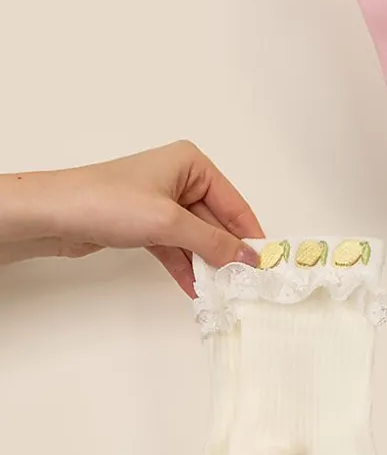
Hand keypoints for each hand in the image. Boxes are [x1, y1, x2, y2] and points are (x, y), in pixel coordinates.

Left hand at [0, 141, 261, 296]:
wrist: (53, 214)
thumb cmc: (108, 201)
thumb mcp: (170, 223)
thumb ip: (213, 242)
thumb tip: (247, 258)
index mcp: (191, 164)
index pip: (233, 202)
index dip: (249, 232)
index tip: (265, 261)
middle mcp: (179, 179)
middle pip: (215, 222)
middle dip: (226, 252)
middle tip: (245, 282)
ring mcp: (160, 203)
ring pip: (195, 237)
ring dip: (206, 263)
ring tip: (222, 290)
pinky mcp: (144, 224)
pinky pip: (175, 247)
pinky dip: (184, 266)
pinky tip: (195, 288)